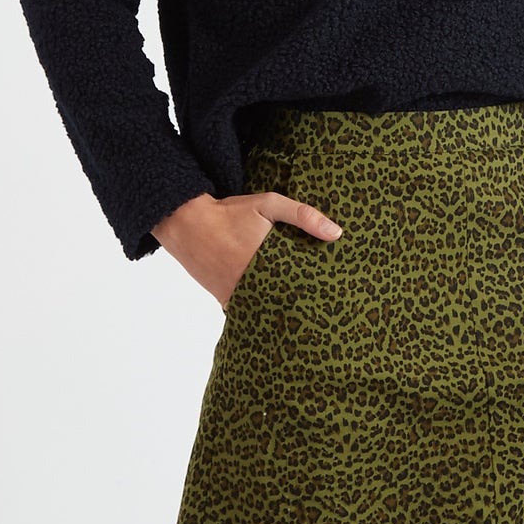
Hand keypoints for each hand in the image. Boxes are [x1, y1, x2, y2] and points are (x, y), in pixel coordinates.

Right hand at [152, 189, 342, 307]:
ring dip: (280, 311)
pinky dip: (257, 313)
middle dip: (301, 306)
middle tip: (324, 314)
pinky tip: (273, 318)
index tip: (332, 297)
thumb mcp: (269, 204)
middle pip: (285, 304)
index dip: (316, 293)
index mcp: (268, 264)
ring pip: (265, 311)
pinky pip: (245, 312)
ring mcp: (236, 295)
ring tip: (303, 319)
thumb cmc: (230, 212)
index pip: (300, 287)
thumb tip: (336, 233)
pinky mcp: (224, 299)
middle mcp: (252, 285)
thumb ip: (303, 215)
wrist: (186, 222)